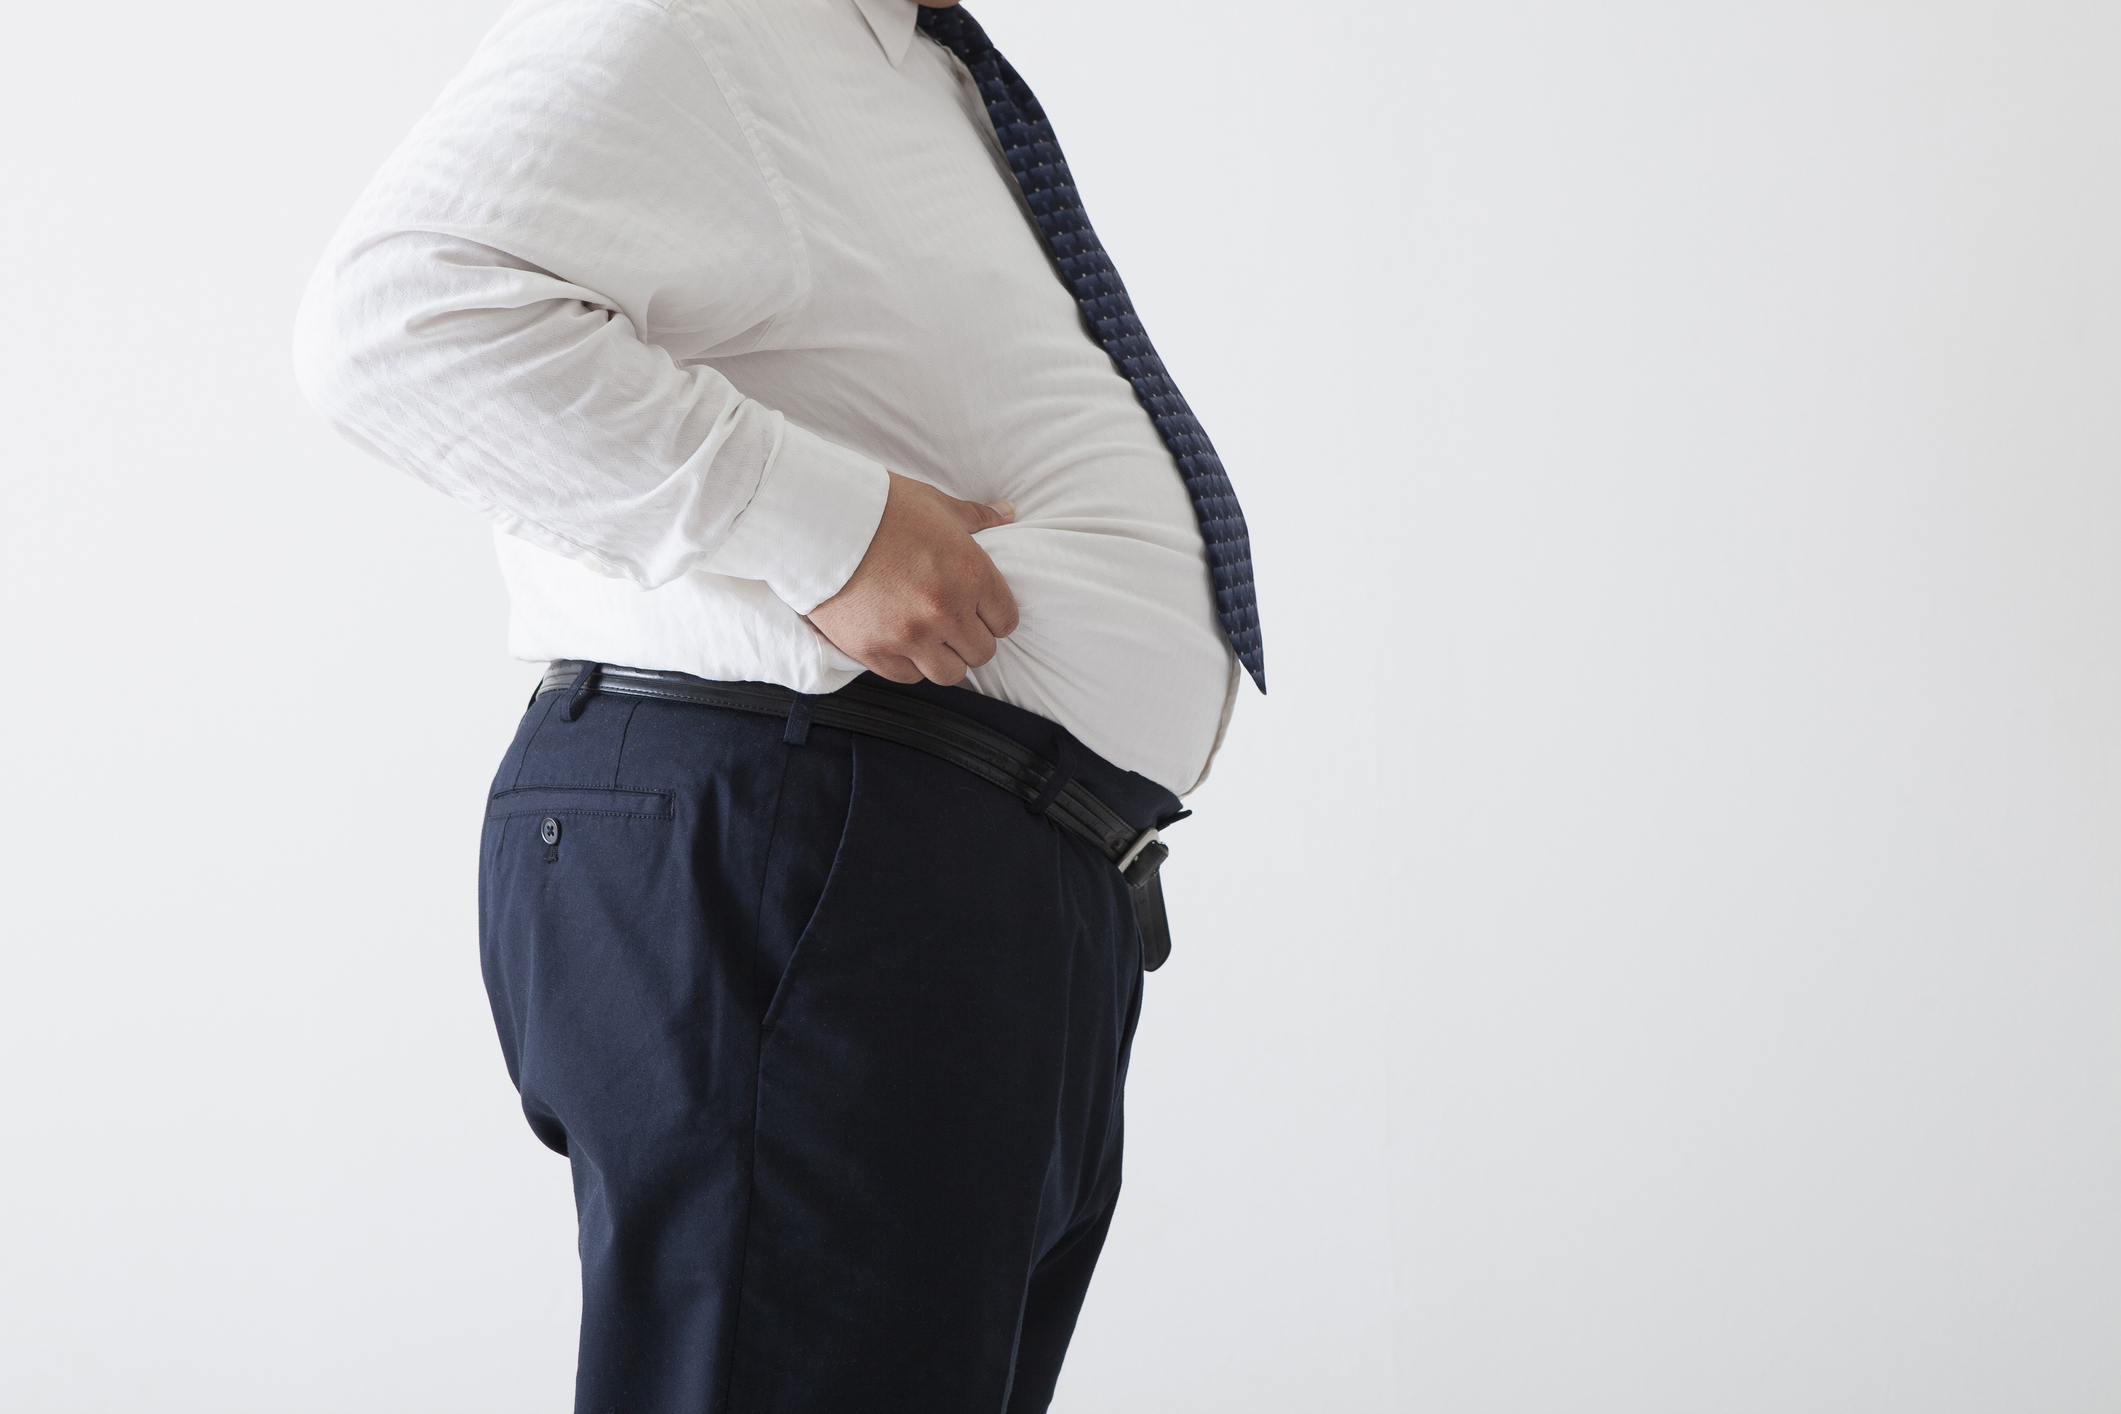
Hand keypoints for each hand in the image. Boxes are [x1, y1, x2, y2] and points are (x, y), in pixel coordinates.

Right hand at [807, 472, 1018, 685]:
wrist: (817, 519)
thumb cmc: (880, 507)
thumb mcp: (936, 504)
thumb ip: (977, 516)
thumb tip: (1007, 513)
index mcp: (970, 573)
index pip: (1005, 621)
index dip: (994, 615)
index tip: (979, 609)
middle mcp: (945, 610)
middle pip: (981, 652)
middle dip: (971, 638)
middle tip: (953, 622)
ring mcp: (909, 635)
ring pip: (949, 673)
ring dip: (943, 657)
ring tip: (929, 637)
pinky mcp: (874, 650)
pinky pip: (908, 676)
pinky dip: (909, 663)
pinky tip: (901, 641)